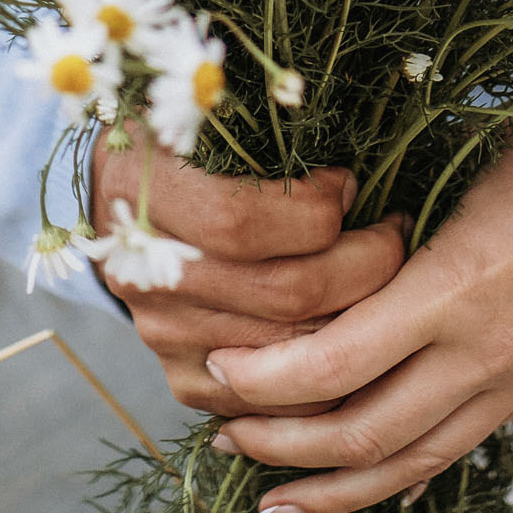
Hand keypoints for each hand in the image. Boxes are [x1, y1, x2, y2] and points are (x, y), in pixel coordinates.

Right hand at [90, 133, 405, 413]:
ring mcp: (164, 334)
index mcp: (145, 194)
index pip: (244, 223)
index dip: (317, 208)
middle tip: (395, 233)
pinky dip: (326, 375)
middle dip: (364, 265)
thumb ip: (263, 134)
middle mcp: (148, 275)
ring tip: (389, 278)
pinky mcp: (183, 375)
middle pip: (284, 294)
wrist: (117, 200)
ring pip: (292, 354)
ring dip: (359, 319)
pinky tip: (356, 330)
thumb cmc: (182, 141)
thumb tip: (353, 178)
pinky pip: (274, 401)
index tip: (352, 184)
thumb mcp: (203, 111)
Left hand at [200, 118, 512, 512]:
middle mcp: (494, 350)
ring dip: (335, 484)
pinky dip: (404, 469)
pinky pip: (463, 444)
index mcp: (461, 285)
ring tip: (273, 494)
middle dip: (282, 445)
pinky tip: (369, 475)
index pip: (337, 364)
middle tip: (221, 432)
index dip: (266, 380)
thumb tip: (324, 257)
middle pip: (366, 434)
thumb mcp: (467, 161)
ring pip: (416, 463)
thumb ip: (400, 228)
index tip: (218, 370)